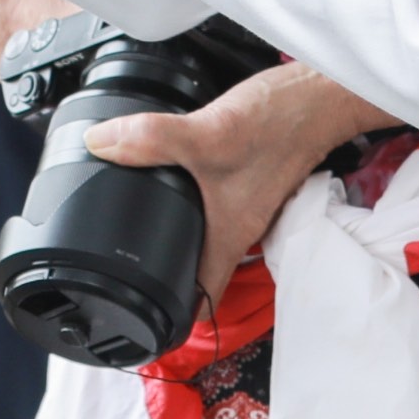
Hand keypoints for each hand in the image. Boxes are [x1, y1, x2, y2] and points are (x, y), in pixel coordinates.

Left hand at [80, 64, 396, 309]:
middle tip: (118, 269)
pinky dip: (186, 196)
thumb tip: (98, 143)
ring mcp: (244, 201)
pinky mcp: (245, 175)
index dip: (171, 318)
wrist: (321, 96)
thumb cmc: (281, 125)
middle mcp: (238, 225)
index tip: (138, 322)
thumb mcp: (208, 135)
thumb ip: (151, 140)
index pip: (202, 297)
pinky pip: (208, 199)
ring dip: (172, 233)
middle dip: (161, 273)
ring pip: (203, 232)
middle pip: (198, 267)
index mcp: (230, 234)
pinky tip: (165, 175)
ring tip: (131, 227)